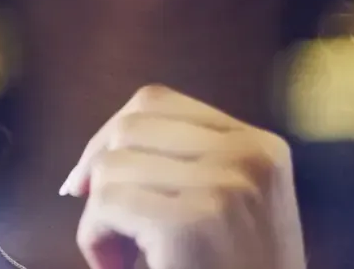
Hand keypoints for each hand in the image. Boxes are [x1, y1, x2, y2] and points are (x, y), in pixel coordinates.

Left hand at [61, 85, 306, 268]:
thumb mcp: (236, 211)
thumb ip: (193, 169)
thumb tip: (100, 155)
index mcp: (262, 148)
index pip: (158, 102)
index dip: (110, 136)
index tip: (91, 181)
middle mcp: (249, 156)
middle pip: (131, 125)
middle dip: (97, 171)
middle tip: (105, 226)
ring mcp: (225, 185)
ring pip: (112, 167)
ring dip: (98, 217)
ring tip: (122, 259)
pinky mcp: (193, 223)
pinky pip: (107, 205)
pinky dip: (95, 241)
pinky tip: (118, 268)